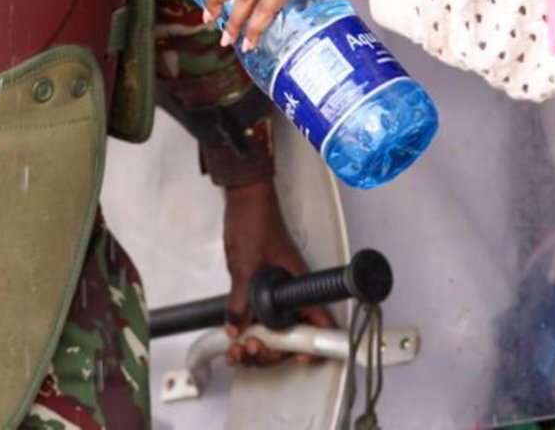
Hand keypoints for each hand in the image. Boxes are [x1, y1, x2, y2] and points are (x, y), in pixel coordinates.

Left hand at [221, 180, 333, 366]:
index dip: (311, 345)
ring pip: (275, 328)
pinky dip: (250, 329)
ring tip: (238, 350)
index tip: (296, 355)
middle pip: (292, 334)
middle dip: (272, 350)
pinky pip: (261, 317)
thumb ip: (240, 300)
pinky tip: (236, 336)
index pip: (318, 323)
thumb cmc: (255, 219)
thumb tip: (235, 327)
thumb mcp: (246, 264)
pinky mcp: (263, 288)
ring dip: (258, 344)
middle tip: (250, 351)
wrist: (244, 198)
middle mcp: (292, 291)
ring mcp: (278, 291)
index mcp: (299, 285)